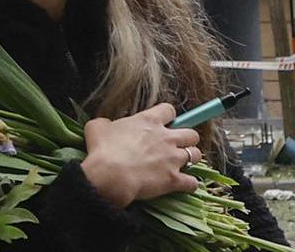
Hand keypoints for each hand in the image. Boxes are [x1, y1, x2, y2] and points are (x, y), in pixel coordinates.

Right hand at [78, 103, 202, 208]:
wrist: (111, 175)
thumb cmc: (102, 149)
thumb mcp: (97, 127)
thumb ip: (106, 123)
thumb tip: (106, 125)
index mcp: (149, 121)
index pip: (169, 110)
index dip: (168, 116)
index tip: (163, 122)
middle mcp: (166, 138)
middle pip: (191, 133)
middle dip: (187, 138)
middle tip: (176, 145)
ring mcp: (173, 159)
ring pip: (196, 155)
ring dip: (191, 158)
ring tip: (183, 163)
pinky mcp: (174, 179)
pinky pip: (192, 182)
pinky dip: (189, 184)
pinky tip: (183, 185)